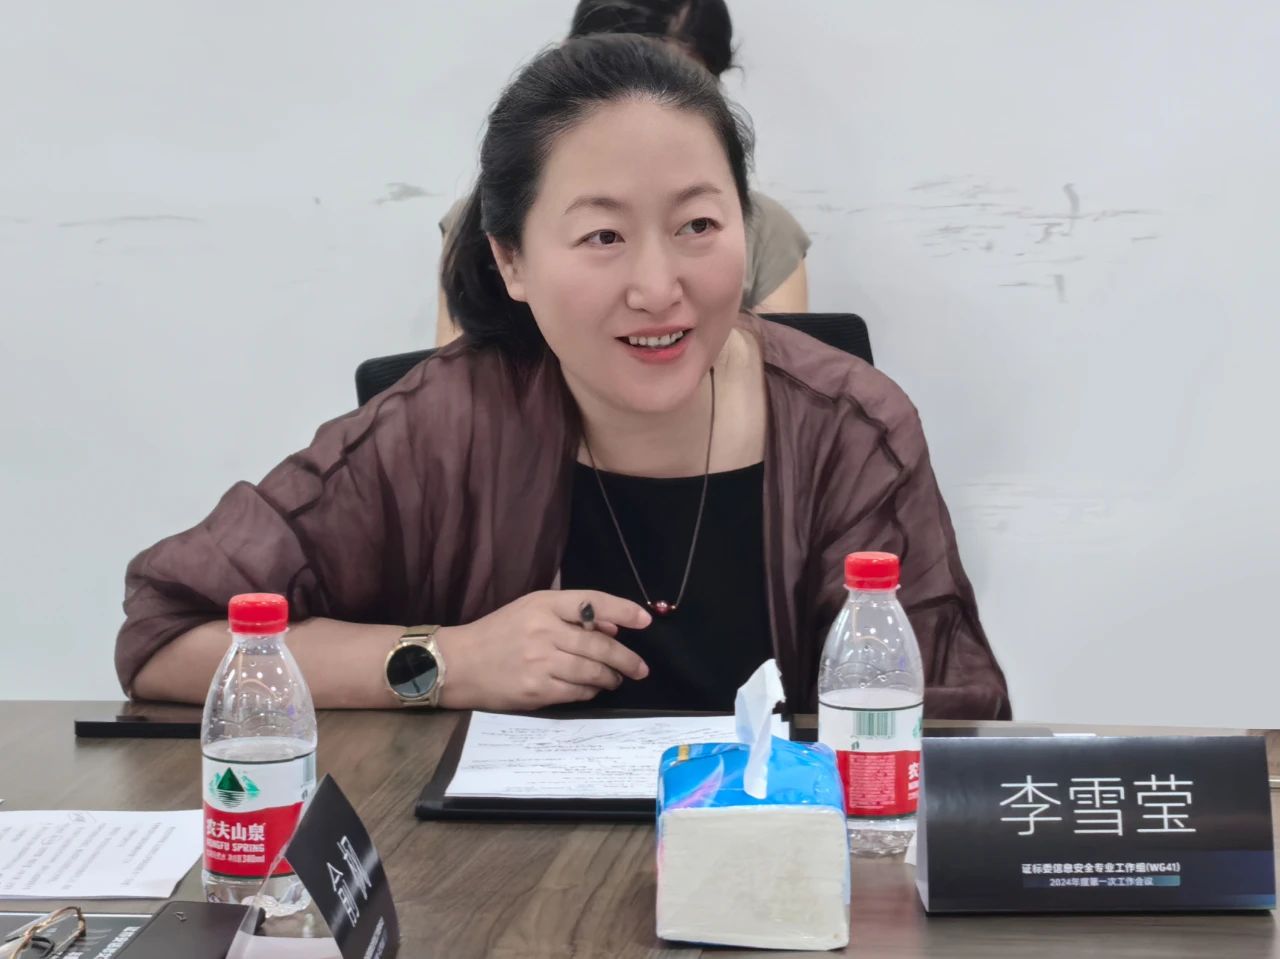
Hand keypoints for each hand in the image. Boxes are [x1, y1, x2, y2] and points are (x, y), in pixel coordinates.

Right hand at [435, 590, 650, 710]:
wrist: (458, 664)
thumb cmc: (498, 633)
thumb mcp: (531, 610)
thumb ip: (571, 614)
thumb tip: (614, 625)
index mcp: (544, 604)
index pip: (593, 602)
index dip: (624, 610)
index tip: (645, 621)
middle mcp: (544, 630)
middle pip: (600, 644)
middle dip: (626, 659)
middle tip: (640, 668)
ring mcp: (540, 662)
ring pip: (592, 672)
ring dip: (611, 678)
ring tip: (617, 680)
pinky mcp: (536, 690)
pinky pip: (577, 692)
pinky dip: (590, 692)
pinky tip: (592, 689)